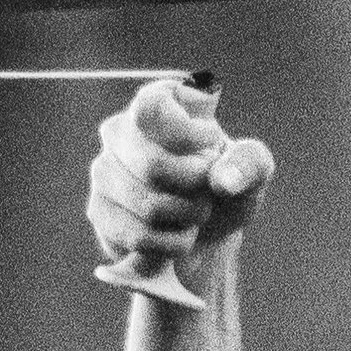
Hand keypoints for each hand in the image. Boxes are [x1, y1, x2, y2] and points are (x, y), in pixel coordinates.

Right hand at [87, 78, 275, 288]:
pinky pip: (137, 235)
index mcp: (156, 106)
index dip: (185, 134)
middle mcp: (120, 131)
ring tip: (195, 215)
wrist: (205, 236)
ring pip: (147, 205)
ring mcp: (104, 170)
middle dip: (194, 191)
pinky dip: (170, 245)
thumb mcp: (252, 173)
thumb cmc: (225, 190)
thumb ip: (249, 163)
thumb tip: (223, 180)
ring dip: (186, 220)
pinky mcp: (98, 210)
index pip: (151, 107)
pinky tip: (177, 237)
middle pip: (153, 165)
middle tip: (208, 194)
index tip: (212, 146)